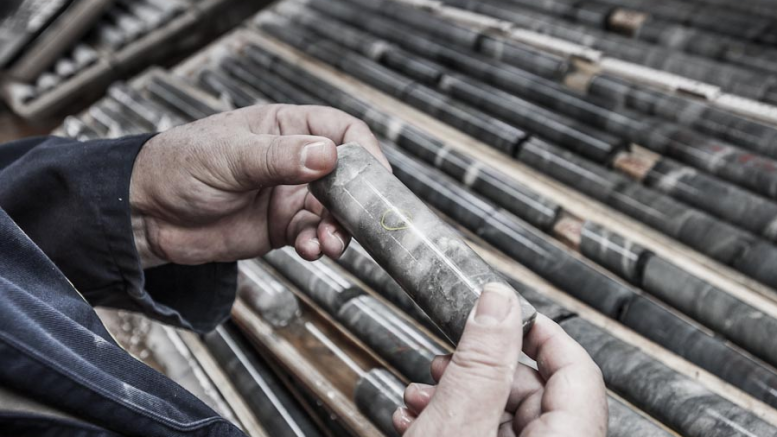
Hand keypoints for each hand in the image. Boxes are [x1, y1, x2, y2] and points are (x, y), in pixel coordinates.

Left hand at [130, 104, 387, 267]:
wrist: (146, 217)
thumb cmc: (177, 168)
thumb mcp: (229, 157)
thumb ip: (278, 158)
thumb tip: (327, 156)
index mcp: (285, 128)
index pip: (342, 133)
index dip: (365, 154)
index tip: (376, 180)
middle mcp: (294, 161)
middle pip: (347, 178)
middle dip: (355, 202)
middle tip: (356, 222)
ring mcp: (289, 195)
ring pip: (334, 212)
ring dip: (339, 229)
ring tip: (330, 243)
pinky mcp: (281, 227)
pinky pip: (313, 235)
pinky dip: (318, 245)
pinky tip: (310, 249)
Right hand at [393, 283, 607, 436]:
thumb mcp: (458, 424)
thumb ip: (481, 361)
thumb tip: (498, 301)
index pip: (578, 369)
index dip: (540, 331)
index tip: (507, 310)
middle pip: (531, 391)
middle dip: (477, 368)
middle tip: (442, 361)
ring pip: (501, 416)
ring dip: (454, 396)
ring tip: (420, 397)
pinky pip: (485, 436)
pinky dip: (453, 424)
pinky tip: (419, 421)